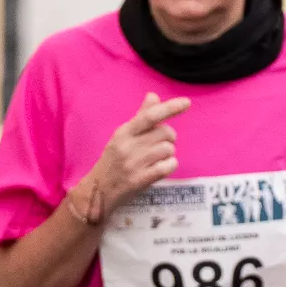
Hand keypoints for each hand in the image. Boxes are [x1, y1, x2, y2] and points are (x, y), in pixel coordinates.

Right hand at [75, 92, 189, 222]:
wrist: (98, 190)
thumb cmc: (113, 160)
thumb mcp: (122, 136)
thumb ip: (140, 116)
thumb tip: (153, 96)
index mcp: (124, 132)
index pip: (149, 116)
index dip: (170, 108)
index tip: (187, 102)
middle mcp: (128, 146)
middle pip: (165, 133)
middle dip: (168, 138)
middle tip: (158, 145)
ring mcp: (134, 164)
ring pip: (169, 149)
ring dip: (167, 154)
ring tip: (155, 159)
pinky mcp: (141, 180)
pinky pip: (168, 166)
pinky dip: (169, 165)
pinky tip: (159, 168)